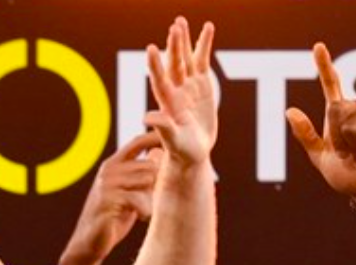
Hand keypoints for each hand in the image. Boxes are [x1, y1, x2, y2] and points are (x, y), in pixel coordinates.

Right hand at [64, 132, 161, 264]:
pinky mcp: (107, 200)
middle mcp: (109, 170)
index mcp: (113, 165)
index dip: (154, 138)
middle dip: (157, 184)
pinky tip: (141, 218)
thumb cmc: (113, 218)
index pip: (137, 143)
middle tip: (152, 202)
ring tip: (144, 211)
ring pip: (146, 180)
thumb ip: (142, 177)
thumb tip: (160, 155)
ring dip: (151, 199)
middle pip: (149, 166)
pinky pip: (139, 198)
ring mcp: (107, 184)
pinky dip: (145, 210)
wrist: (89, 242)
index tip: (174, 137)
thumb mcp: (130, 194)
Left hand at [145, 18, 216, 167]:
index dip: (155, 65)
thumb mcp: (173, 141)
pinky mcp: (202, 83)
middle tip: (175, 26)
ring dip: (184, 40)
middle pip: (175, 64)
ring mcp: (189, 84)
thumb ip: (163, 127)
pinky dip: (204, 44)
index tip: (150, 49)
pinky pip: (202, 60)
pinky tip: (208, 27)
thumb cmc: (181, 150)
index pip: (159, 80)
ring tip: (180, 21)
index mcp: (168, 102)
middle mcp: (176, 89)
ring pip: (186, 58)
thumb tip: (147, 116)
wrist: (193, 153)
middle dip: (174, 46)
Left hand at [285, 44, 355, 202]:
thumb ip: (305, 134)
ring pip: (348, 122)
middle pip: (334, 109)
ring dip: (350, 146)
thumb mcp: (319, 155)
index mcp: (339, 114)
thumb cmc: (346, 173)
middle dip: (337, 137)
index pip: (331, 85)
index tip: (318, 46)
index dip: (325, 65)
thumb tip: (289, 109)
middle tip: (348, 152)